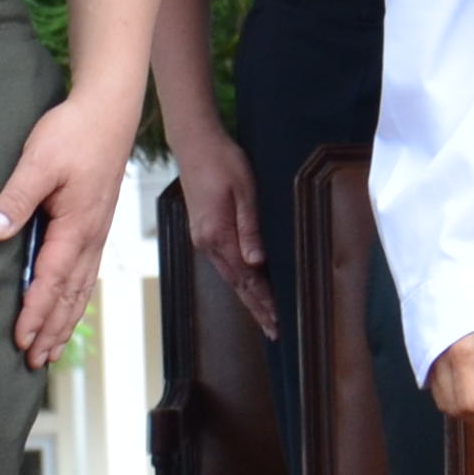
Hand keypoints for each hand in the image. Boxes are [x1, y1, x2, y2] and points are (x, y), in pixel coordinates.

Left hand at [0, 85, 145, 367]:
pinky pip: (86, 273)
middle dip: (52, 330)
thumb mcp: (38, 161)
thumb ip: (15, 199)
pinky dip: (77, 299)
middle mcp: (90, 237)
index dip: (35, 313)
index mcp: (76, 227)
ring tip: (52, 349)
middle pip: (70, 296)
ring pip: (81, 288)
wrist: (108, 111)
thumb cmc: (74, 133)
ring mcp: (96, 233)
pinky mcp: (95, 224)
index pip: (51, 281)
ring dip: (66, 321)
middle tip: (34, 361)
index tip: (20, 341)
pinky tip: (70, 306)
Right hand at [174, 117, 281, 335]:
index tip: (278, 321)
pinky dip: (239, 280)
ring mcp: (203, 238)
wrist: (195, 143)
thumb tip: (258, 262)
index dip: (263, 301)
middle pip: (237, 284)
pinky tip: (248, 285)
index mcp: (218, 236)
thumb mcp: (244, 190)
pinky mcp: (204, 230)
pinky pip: (224, 263)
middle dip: (256, 308)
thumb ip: (250, 227)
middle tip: (274, 331)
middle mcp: (207, 243)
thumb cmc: (223, 161)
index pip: (246, 279)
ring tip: (264, 317)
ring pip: (230, 276)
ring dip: (248, 297)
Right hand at [427, 326, 473, 423]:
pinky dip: (456, 397)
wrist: (449, 271)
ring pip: (444, 403)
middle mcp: (439, 362)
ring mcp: (427, 361)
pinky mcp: (423, 357)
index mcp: (461, 355)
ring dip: (468, 410)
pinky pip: (438, 389)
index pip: (471, 404)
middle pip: (455, 409)